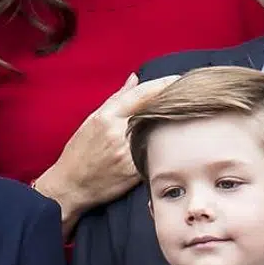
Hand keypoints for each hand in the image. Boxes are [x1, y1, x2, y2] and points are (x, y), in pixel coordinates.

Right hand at [36, 73, 179, 232]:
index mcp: (106, 117)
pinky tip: (177, 145)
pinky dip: (165, 149)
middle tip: (193, 94)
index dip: (162, 84)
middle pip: (154, 111)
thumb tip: (135, 78)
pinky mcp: (132, 172)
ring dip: (173, 125)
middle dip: (173, 102)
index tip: (179, 79)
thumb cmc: (80, 152)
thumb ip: (116, 99)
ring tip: (189, 117)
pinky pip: (154, 156)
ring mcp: (125, 153)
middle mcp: (117, 132)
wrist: (70, 185)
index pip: (140, 94)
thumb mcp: (92, 121)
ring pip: (157, 134)